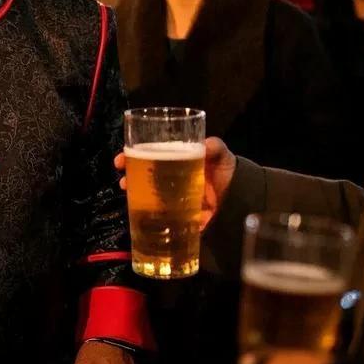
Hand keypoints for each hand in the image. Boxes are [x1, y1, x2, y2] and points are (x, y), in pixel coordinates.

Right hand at [115, 137, 235, 230]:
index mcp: (176, 160)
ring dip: (134, 195)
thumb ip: (216, 148)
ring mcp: (173, 197)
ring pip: (147, 195)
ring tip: (130, 196)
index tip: (121, 159)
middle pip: (142, 175)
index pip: (149, 154)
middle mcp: (170, 178)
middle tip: (123, 181)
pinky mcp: (179, 216)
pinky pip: (159, 217)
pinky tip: (141, 219)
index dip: (132, 155)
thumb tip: (207, 144)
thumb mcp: (222, 156)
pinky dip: (148, 218)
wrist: (242, 200)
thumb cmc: (227, 172)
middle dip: (129, 176)